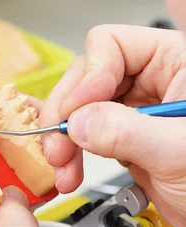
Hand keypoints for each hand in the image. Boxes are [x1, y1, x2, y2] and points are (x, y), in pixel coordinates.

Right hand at [40, 24, 185, 226]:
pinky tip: (70, 173)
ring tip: (61, 165)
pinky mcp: (126, 140)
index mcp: (176, 64)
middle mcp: (153, 82)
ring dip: (64, 139)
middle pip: (87, 79)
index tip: (77, 111)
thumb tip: (79, 122)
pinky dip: (71, 155)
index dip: (89, 76)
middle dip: (67, 113)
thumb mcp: (179, 151)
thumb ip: (127, 132)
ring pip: (81, 110)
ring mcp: (136, 112)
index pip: (113, 46)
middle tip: (58, 145)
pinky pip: (86, 137)